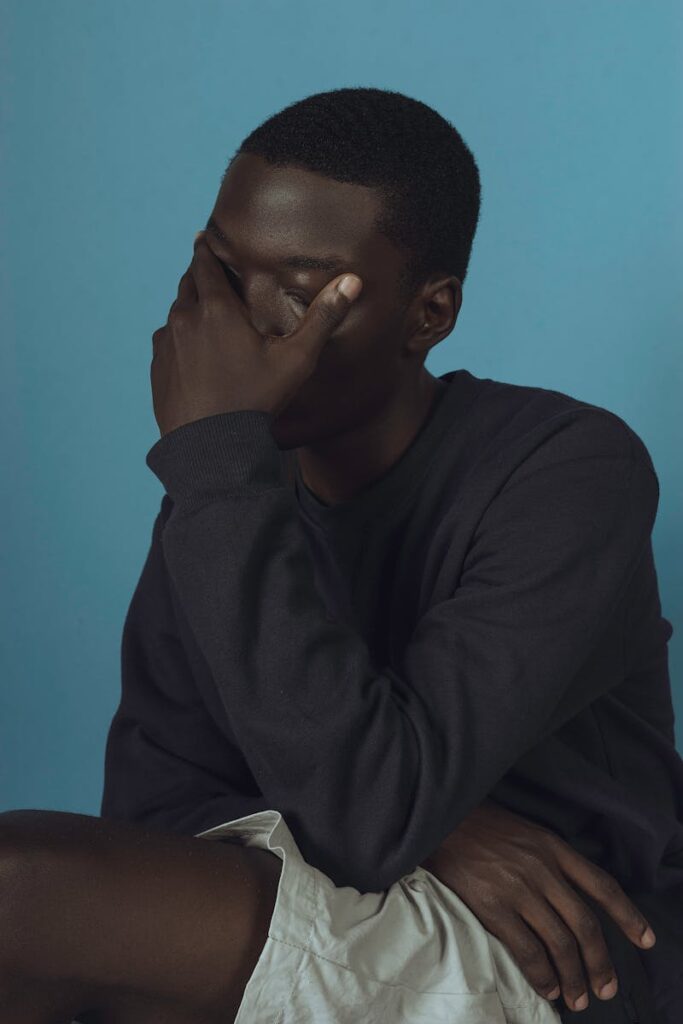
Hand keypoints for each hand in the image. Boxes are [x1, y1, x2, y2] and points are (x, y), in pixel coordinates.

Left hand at [150, 230, 362, 436]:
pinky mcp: (157, 370)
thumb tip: (352, 281)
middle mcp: (184, 320)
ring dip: (187, 309)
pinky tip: (190, 351)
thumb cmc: (256, 400)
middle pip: (186, 285)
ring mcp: (166, 346)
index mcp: (215, 309)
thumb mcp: (296, 359)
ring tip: (200, 313)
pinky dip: (177, 339)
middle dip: (197, 276)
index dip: (205, 248)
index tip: (203, 237)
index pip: (204, 264)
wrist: (212, 447)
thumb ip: (323, 318)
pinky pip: (165, 343)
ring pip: (174, 314)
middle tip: (206, 272)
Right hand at [419, 799, 655, 1013]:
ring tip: (577, 998)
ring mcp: (517, 888)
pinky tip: (547, 987)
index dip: (628, 916)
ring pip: (560, 942)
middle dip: (601, 962)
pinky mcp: (492, 905)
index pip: (602, 885)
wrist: (439, 818)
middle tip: (606, 989)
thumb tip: (573, 897)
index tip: (646, 940)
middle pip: (585, 924)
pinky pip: (526, 949)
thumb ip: (550, 859)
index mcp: (553, 847)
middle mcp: (542, 868)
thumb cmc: (481, 825)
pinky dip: (541, 974)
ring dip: (573, 977)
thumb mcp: (526, 832)